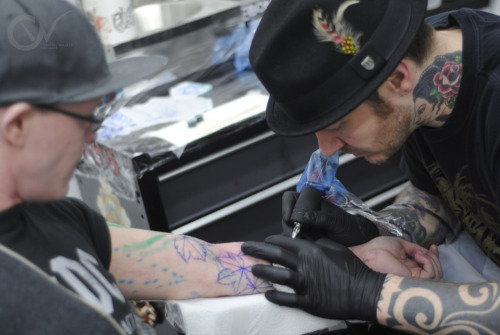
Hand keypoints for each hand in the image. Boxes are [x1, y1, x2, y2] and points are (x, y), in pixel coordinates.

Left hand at [241, 235, 385, 320]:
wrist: (365, 291)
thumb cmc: (353, 269)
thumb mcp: (335, 248)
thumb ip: (317, 243)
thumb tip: (304, 240)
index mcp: (312, 251)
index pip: (286, 242)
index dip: (272, 241)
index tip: (264, 240)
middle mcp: (306, 266)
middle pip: (277, 255)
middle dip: (258, 250)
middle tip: (245, 248)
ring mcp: (307, 284)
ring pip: (279, 276)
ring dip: (263, 272)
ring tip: (253, 269)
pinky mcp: (310, 302)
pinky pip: (288, 299)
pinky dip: (276, 296)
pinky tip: (267, 294)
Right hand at [282, 191, 378, 245]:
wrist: (357, 239)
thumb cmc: (350, 227)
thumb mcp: (336, 222)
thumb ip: (321, 218)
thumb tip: (305, 217)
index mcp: (312, 200)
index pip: (290, 198)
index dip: (286, 207)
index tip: (289, 219)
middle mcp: (305, 210)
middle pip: (287, 215)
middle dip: (288, 226)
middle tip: (296, 235)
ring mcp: (304, 223)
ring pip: (288, 227)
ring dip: (292, 235)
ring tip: (304, 241)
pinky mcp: (305, 235)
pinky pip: (294, 237)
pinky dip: (297, 242)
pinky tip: (305, 245)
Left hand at [349, 237, 441, 279]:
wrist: (368, 253)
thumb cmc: (378, 249)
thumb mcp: (400, 245)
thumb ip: (414, 248)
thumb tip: (425, 251)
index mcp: (408, 267)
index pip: (428, 267)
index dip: (434, 257)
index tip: (434, 246)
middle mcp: (412, 275)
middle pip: (435, 272)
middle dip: (436, 258)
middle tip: (431, 249)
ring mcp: (412, 279)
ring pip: (436, 275)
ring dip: (432, 260)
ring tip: (419, 252)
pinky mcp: (412, 280)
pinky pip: (430, 274)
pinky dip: (429, 262)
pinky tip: (419, 256)